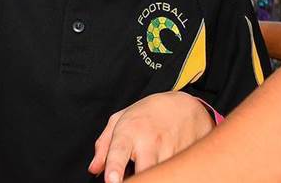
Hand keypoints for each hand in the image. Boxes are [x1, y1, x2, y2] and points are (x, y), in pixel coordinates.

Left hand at [89, 91, 214, 182]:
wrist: (186, 106)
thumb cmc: (148, 113)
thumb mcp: (120, 119)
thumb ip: (103, 145)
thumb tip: (94, 169)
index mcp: (129, 132)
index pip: (119, 153)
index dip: (115, 169)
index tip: (112, 181)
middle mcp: (150, 142)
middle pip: (143, 172)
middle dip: (139, 179)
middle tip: (131, 179)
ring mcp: (170, 150)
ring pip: (160, 175)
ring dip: (154, 176)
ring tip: (149, 166)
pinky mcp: (186, 157)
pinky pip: (175, 173)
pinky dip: (168, 174)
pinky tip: (165, 167)